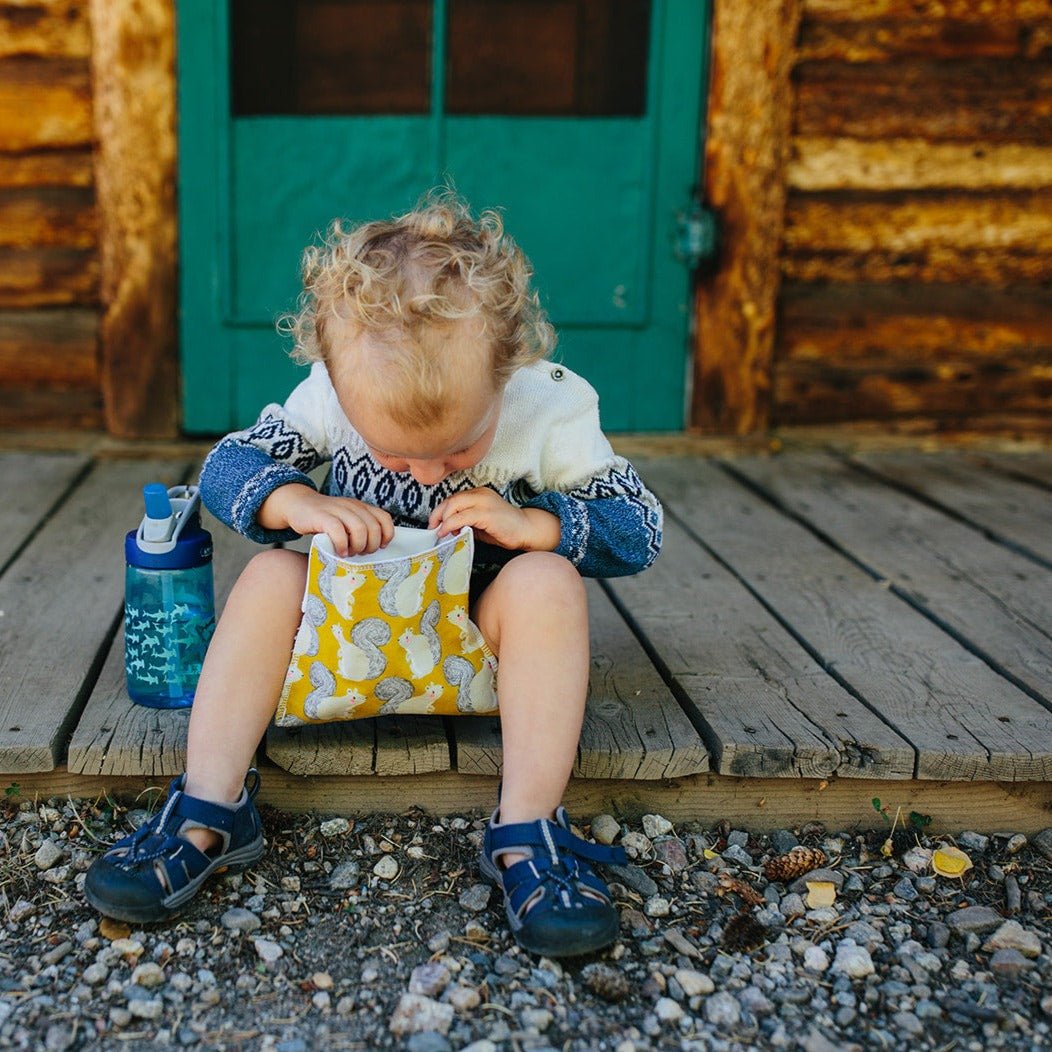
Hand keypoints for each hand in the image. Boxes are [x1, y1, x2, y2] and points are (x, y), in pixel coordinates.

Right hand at [258, 484, 393, 555]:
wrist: (297, 505)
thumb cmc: (324, 520)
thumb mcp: (346, 521)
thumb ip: (359, 530)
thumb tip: (375, 552)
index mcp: (361, 507)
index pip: (384, 518)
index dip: (386, 534)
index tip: (380, 547)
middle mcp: (352, 506)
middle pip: (373, 527)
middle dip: (370, 545)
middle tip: (360, 553)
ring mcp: (337, 509)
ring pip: (359, 528)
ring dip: (358, 545)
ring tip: (350, 553)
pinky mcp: (321, 516)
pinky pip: (338, 530)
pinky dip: (341, 544)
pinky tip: (339, 551)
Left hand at [428, 488, 560, 551]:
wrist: (527, 530)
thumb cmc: (504, 528)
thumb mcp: (480, 522)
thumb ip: (464, 521)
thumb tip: (446, 528)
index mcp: (479, 493)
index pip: (453, 498)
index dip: (441, 510)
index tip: (434, 523)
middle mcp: (480, 494)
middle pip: (451, 500)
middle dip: (438, 514)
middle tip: (433, 528)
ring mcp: (484, 502)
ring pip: (454, 506)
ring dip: (444, 520)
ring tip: (441, 533)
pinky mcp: (486, 514)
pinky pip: (462, 517)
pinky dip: (451, 525)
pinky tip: (449, 533)